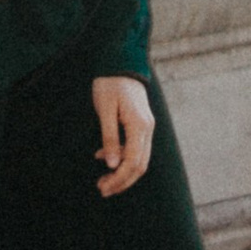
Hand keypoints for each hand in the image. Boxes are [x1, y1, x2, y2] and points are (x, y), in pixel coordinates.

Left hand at [92, 75, 154, 197]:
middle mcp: (147, 128)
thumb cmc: (110, 83)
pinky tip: (104, 156)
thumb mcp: (104, 109)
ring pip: (140, 159)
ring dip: (123, 172)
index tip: (103, 187)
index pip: (132, 162)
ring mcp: (147, 126)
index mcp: (139, 125)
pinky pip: (136, 149)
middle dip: (122, 181)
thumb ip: (108, 137)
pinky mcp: (142, 123)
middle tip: (102, 189)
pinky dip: (123, 158)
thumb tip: (110, 165)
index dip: (119, 179)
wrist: (121, 60)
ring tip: (103, 180)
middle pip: (139, 165)